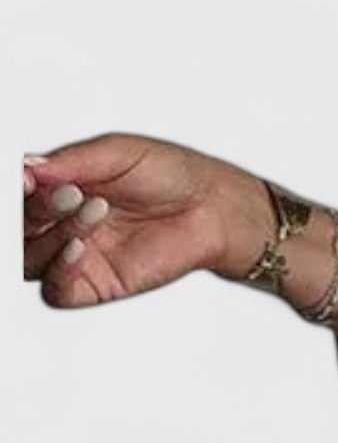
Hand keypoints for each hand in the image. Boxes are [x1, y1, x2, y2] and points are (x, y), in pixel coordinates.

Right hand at [20, 133, 270, 307]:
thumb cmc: (170, 175)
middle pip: (18, 228)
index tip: (25, 178)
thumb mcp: (116, 153)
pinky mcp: (96, 284)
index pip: (18, 196)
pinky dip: (57, 270)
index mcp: (59, 189)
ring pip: (29, 259)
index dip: (17, 190)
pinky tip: (78, 247)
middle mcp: (61, 224)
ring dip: (53, 233)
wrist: (212, 206)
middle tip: (67, 192)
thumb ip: (69, 161)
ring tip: (92, 207)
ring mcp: (77, 256)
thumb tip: (26, 167)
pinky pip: (56, 290)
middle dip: (34, 209)